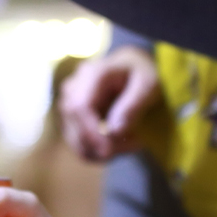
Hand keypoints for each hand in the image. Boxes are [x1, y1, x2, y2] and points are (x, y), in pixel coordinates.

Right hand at [59, 46, 161, 161]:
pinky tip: (120, 143)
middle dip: (102, 145)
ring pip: (75, 139)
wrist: (131, 65)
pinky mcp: (70, 117)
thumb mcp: (149, 84)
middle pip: (75, 125)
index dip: (91, 133)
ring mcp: (68, 102)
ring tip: (132, 142)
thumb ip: (133, 105)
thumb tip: (115, 132)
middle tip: (137, 144)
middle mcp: (73, 87)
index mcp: (92, 74)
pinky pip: (78, 143)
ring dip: (102, 151)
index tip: (110, 151)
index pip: (80, 107)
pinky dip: (98, 151)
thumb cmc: (142, 73)